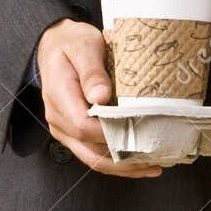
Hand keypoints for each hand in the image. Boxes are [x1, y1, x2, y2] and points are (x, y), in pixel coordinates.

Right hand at [36, 19, 162, 177]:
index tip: (140, 132)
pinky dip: (116, 162)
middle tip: (156, 157)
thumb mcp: (84, 46)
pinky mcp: (73, 133)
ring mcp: (64, 129)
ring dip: (123, 166)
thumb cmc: (71, 43)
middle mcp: (58, 119)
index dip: (112, 133)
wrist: (54, 46)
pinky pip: (92, 154)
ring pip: (92, 159)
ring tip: (152, 166)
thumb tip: (101, 96)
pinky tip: (138, 163)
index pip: (84, 126)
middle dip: (124, 159)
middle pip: (90, 151)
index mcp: (58, 96)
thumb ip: (91, 70)